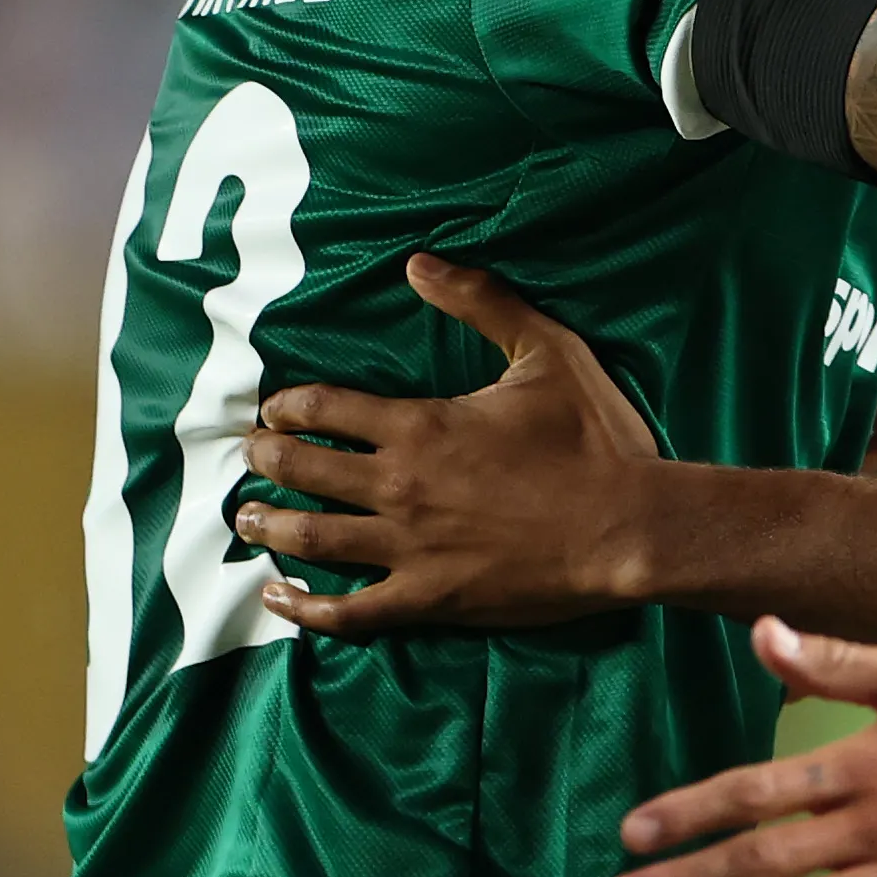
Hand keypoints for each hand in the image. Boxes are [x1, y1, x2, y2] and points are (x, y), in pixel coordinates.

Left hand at [240, 252, 657, 635]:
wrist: (630, 528)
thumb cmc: (595, 440)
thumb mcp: (546, 352)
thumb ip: (482, 302)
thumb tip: (417, 264)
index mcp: (420, 426)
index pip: (326, 410)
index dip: (290, 406)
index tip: (275, 409)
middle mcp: (400, 486)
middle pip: (305, 470)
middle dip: (267, 459)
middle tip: (250, 456)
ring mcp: (410, 548)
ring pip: (314, 537)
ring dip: (270, 526)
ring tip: (245, 519)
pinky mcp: (430, 599)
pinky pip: (351, 612)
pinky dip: (306, 607)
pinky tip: (279, 598)